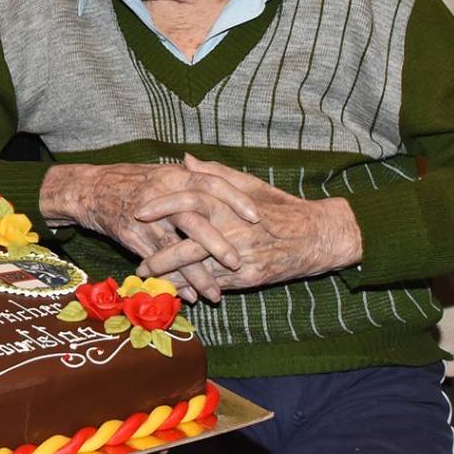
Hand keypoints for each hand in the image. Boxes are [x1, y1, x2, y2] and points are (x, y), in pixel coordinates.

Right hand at [39, 161, 260, 301]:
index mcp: (175, 176)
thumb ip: (196, 178)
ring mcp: (146, 219)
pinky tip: (187, 296)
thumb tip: (229, 186)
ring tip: (215, 294)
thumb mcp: (166, 173)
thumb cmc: (136, 182)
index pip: (212, 183)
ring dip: (196, 274)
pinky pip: (156, 263)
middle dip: (217, 243)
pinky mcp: (132, 237)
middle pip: (194, 219)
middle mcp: (162, 196)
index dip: (235, 199)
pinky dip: (173, 281)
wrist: (92, 189)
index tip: (256, 216)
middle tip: (238, 262)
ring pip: (175, 249)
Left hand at [135, 156, 360, 291]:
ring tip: (152, 284)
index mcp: (230, 204)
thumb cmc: (278, 208)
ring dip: (173, 279)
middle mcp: (234, 230)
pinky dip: (196, 290)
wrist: (314, 236)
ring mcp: (242, 256)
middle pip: (189, 244)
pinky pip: (216, 285)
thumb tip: (184, 160)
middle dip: (160, 257)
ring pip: (200, 270)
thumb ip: (214, 174)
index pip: (190, 199)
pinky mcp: (250, 277)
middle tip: (139, 265)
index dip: (163, 205)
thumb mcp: (248, 185)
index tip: (139, 211)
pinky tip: (178, 293)